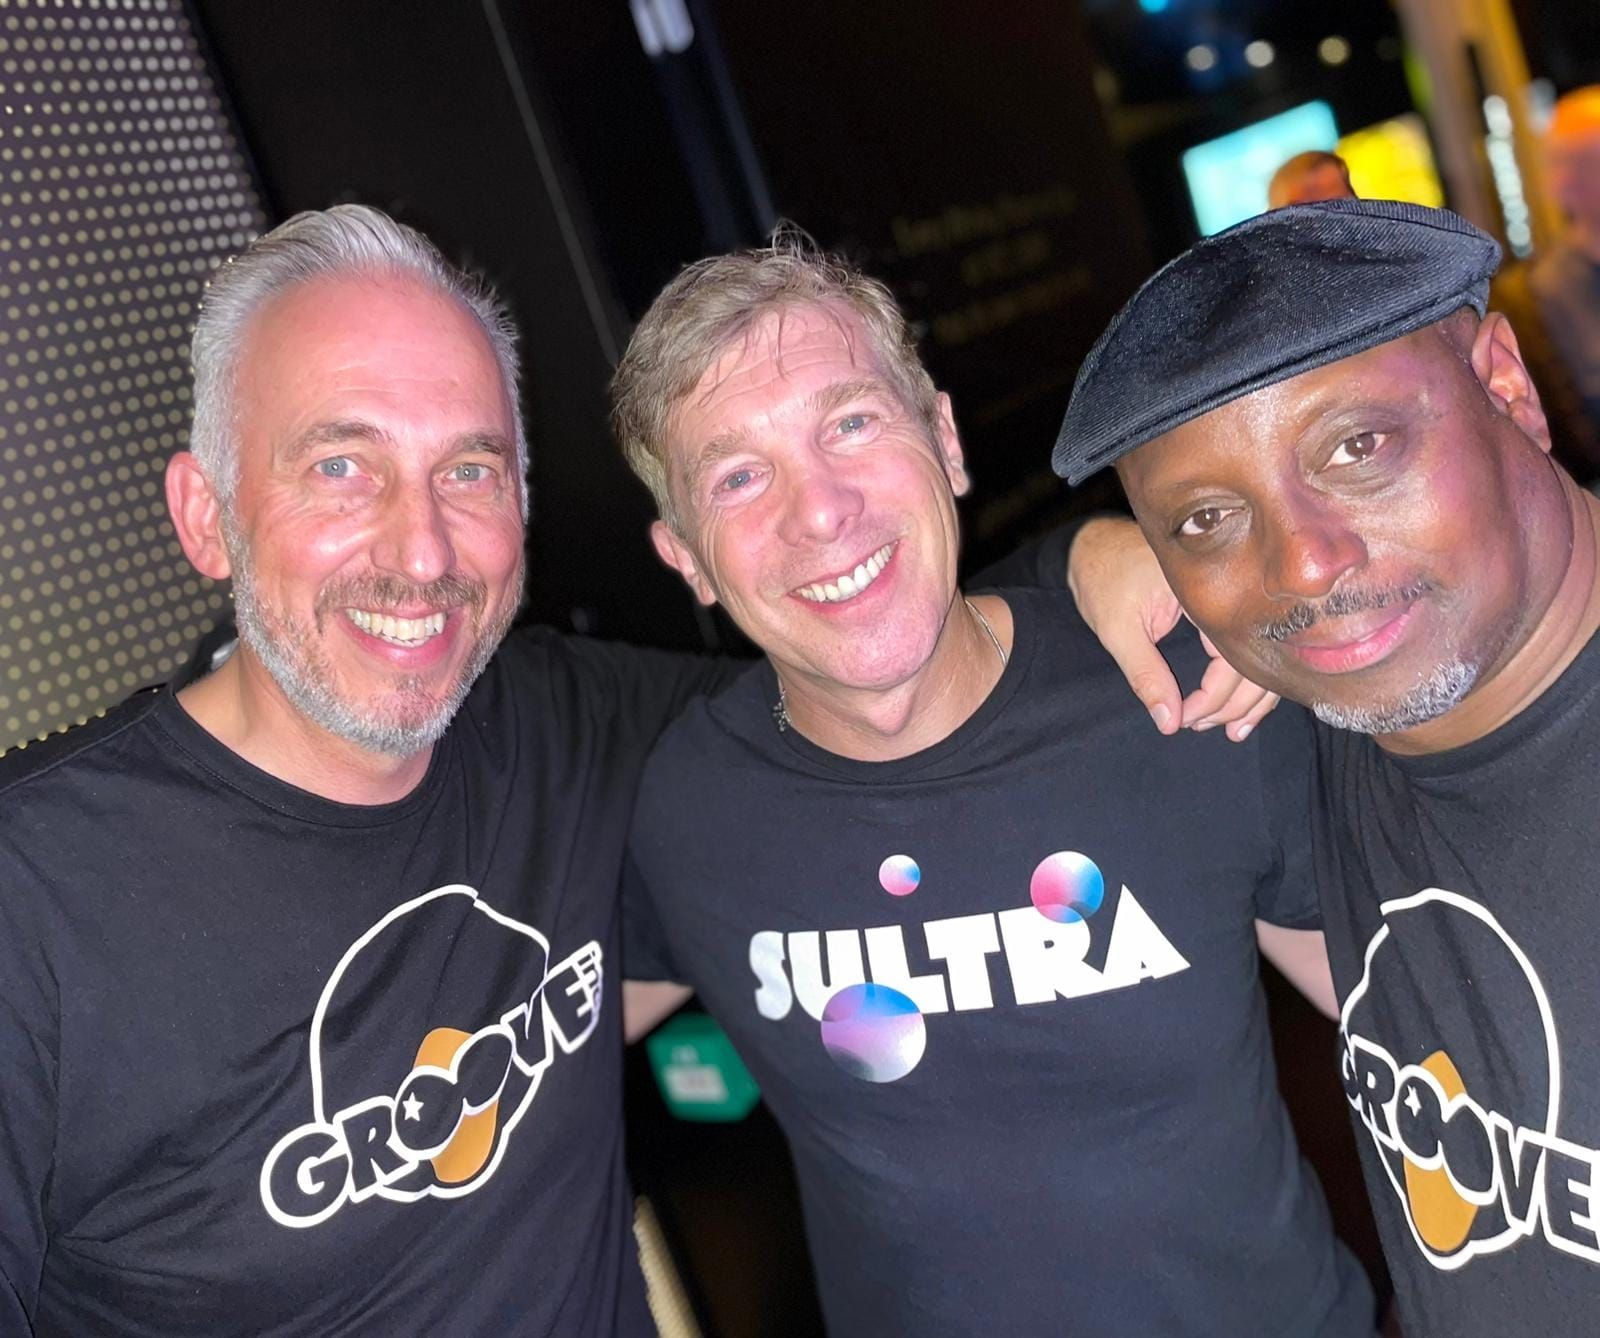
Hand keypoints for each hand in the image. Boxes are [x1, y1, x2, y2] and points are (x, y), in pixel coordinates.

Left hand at [1066, 517, 1277, 740]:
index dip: (1217, 695)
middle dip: (1237, 702)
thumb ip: (1145, 674)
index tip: (1189, 718)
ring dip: (1249, 696)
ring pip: (1260, 655)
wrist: (1092, 545)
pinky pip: (1246, 646)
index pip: (1233, 653)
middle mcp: (1231, 588)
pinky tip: (1241, 707)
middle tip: (1205, 727)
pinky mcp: (1225, 606)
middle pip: (1257, 657)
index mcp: (1207, 587)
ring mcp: (1233, 596)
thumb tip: (1170, 721)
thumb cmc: (1102, 577)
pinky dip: (1245, 678)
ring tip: (1232, 729)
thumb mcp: (1117, 629)